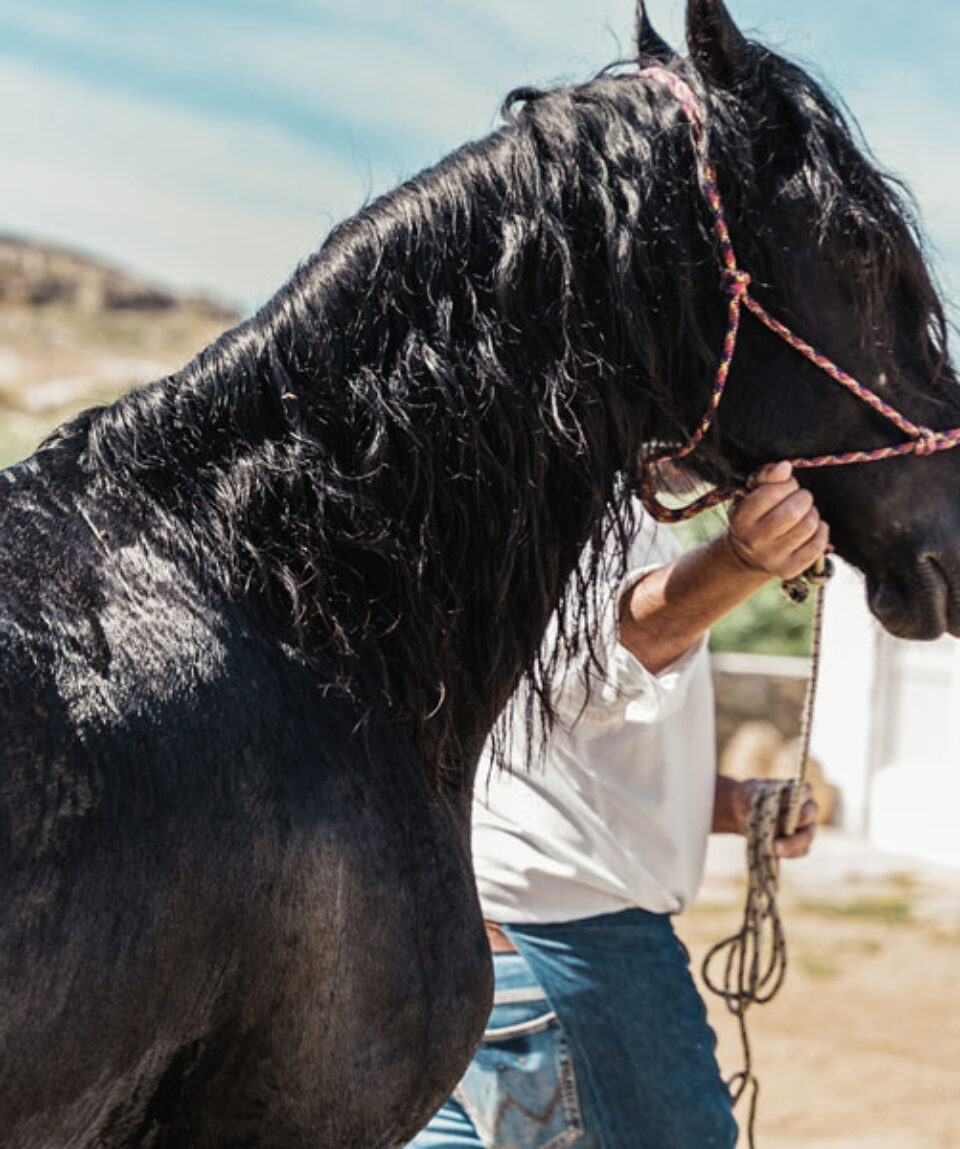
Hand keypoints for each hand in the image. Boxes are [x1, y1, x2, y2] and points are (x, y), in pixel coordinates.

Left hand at [725, 779, 818, 858]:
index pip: (805, 791)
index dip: (795, 798)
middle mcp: (807, 808)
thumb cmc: (750, 799)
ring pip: (807, 836)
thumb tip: (772, 811)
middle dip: (795, 822)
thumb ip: (762, 798)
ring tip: (774, 848)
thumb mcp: (751, 793)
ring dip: (791, 843)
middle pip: (808, 815)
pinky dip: (789, 853)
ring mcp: (806, 827)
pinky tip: (775, 853)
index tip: (780, 803)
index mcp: (799, 790)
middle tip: (782, 828)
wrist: (744, 813)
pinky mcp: (802, 844)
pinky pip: (801, 850)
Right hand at [726, 461, 829, 581]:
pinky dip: (821, 531)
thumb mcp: (751, 493)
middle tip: (800, 498)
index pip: (773, 493)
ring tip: (804, 514)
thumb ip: (766, 476)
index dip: (787, 484)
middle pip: (794, 512)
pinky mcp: (788, 569)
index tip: (787, 486)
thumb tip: (785, 467)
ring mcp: (771, 558)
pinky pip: (818, 545)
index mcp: (740, 518)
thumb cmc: (754, 514)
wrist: (747, 554)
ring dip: (812, 514)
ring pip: (809, 526)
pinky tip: (811, 529)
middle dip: (803, 498)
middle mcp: (753, 540)